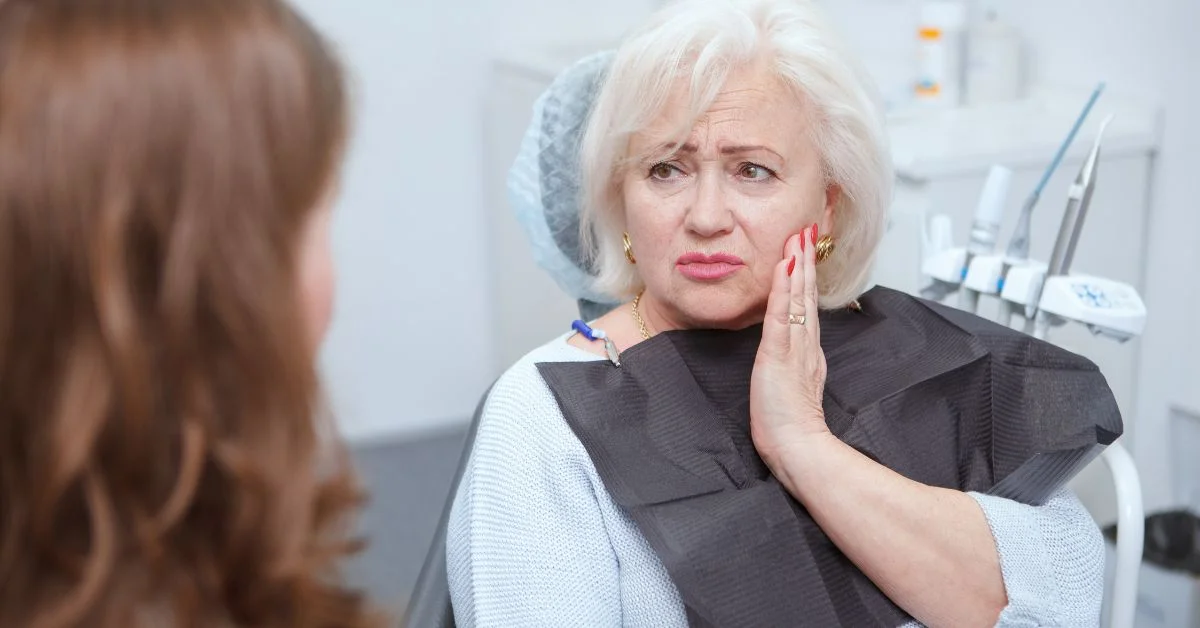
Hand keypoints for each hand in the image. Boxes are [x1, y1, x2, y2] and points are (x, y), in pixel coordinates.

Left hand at [750, 224, 830, 467]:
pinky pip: (782, 316)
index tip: (804, 255)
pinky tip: (784, 269)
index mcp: (807, 354)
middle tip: (805, 233)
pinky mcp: (779, 355)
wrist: (798, 447)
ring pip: (797, 299)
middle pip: (806, 296)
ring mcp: (795, 348)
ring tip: (797, 239)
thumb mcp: (794, 390)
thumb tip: (795, 358)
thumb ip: (796, 370)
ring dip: (797, 266)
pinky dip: (784, 290)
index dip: (806, 281)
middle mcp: (805, 346)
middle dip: (805, 262)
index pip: (807, 309)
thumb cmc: (790, 428)